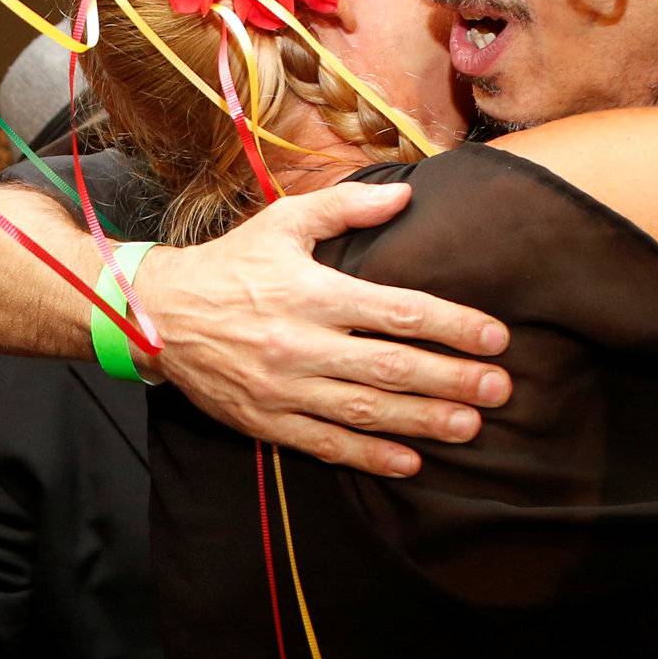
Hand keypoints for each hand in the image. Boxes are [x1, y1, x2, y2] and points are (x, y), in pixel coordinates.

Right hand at [133, 181, 512, 476]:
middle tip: (500, 390)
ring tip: (470, 428)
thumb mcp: (283, 223)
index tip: (497, 338)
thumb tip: (408, 196)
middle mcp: (302, 343)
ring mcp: (283, 388)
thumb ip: (347, 208)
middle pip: (391, 367)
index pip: (399, 311)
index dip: (454, 326)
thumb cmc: (231, 265)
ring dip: (421, 421)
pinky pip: (325, 443)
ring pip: (364, 411)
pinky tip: (409, 462)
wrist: (156, 315)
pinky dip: (368, 456)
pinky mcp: (266, 420)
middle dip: (451, 380)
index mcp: (313, 292)